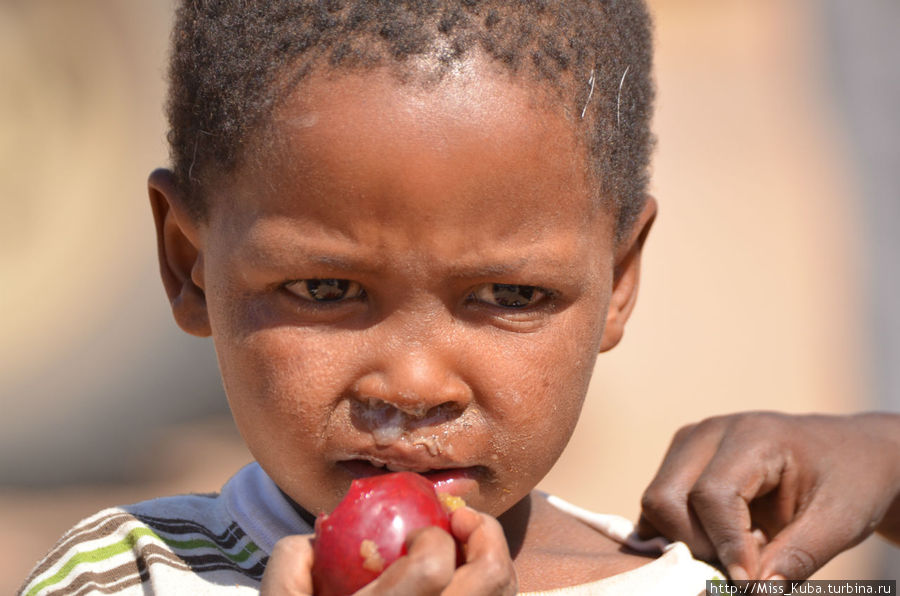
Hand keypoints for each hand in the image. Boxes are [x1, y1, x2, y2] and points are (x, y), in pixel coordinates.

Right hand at [260, 506, 516, 594]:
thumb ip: (293, 563)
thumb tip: (326, 527)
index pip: (432, 567)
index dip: (433, 539)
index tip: (416, 535)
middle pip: (490, 580)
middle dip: (485, 535)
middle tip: (460, 520)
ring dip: (493, 561)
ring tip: (467, 547)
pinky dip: (491, 588)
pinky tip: (464, 579)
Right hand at [637, 411, 899, 580]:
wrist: (849, 453)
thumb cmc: (848, 481)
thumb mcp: (838, 521)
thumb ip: (797, 556)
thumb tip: (754, 592)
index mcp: (753, 435)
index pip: (712, 495)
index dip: (726, 547)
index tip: (749, 583)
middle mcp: (710, 432)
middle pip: (666, 497)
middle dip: (696, 544)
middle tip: (740, 568)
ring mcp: (691, 443)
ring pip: (656, 503)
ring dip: (688, 540)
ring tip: (738, 550)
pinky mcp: (681, 461)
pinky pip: (659, 506)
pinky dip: (679, 534)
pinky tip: (719, 542)